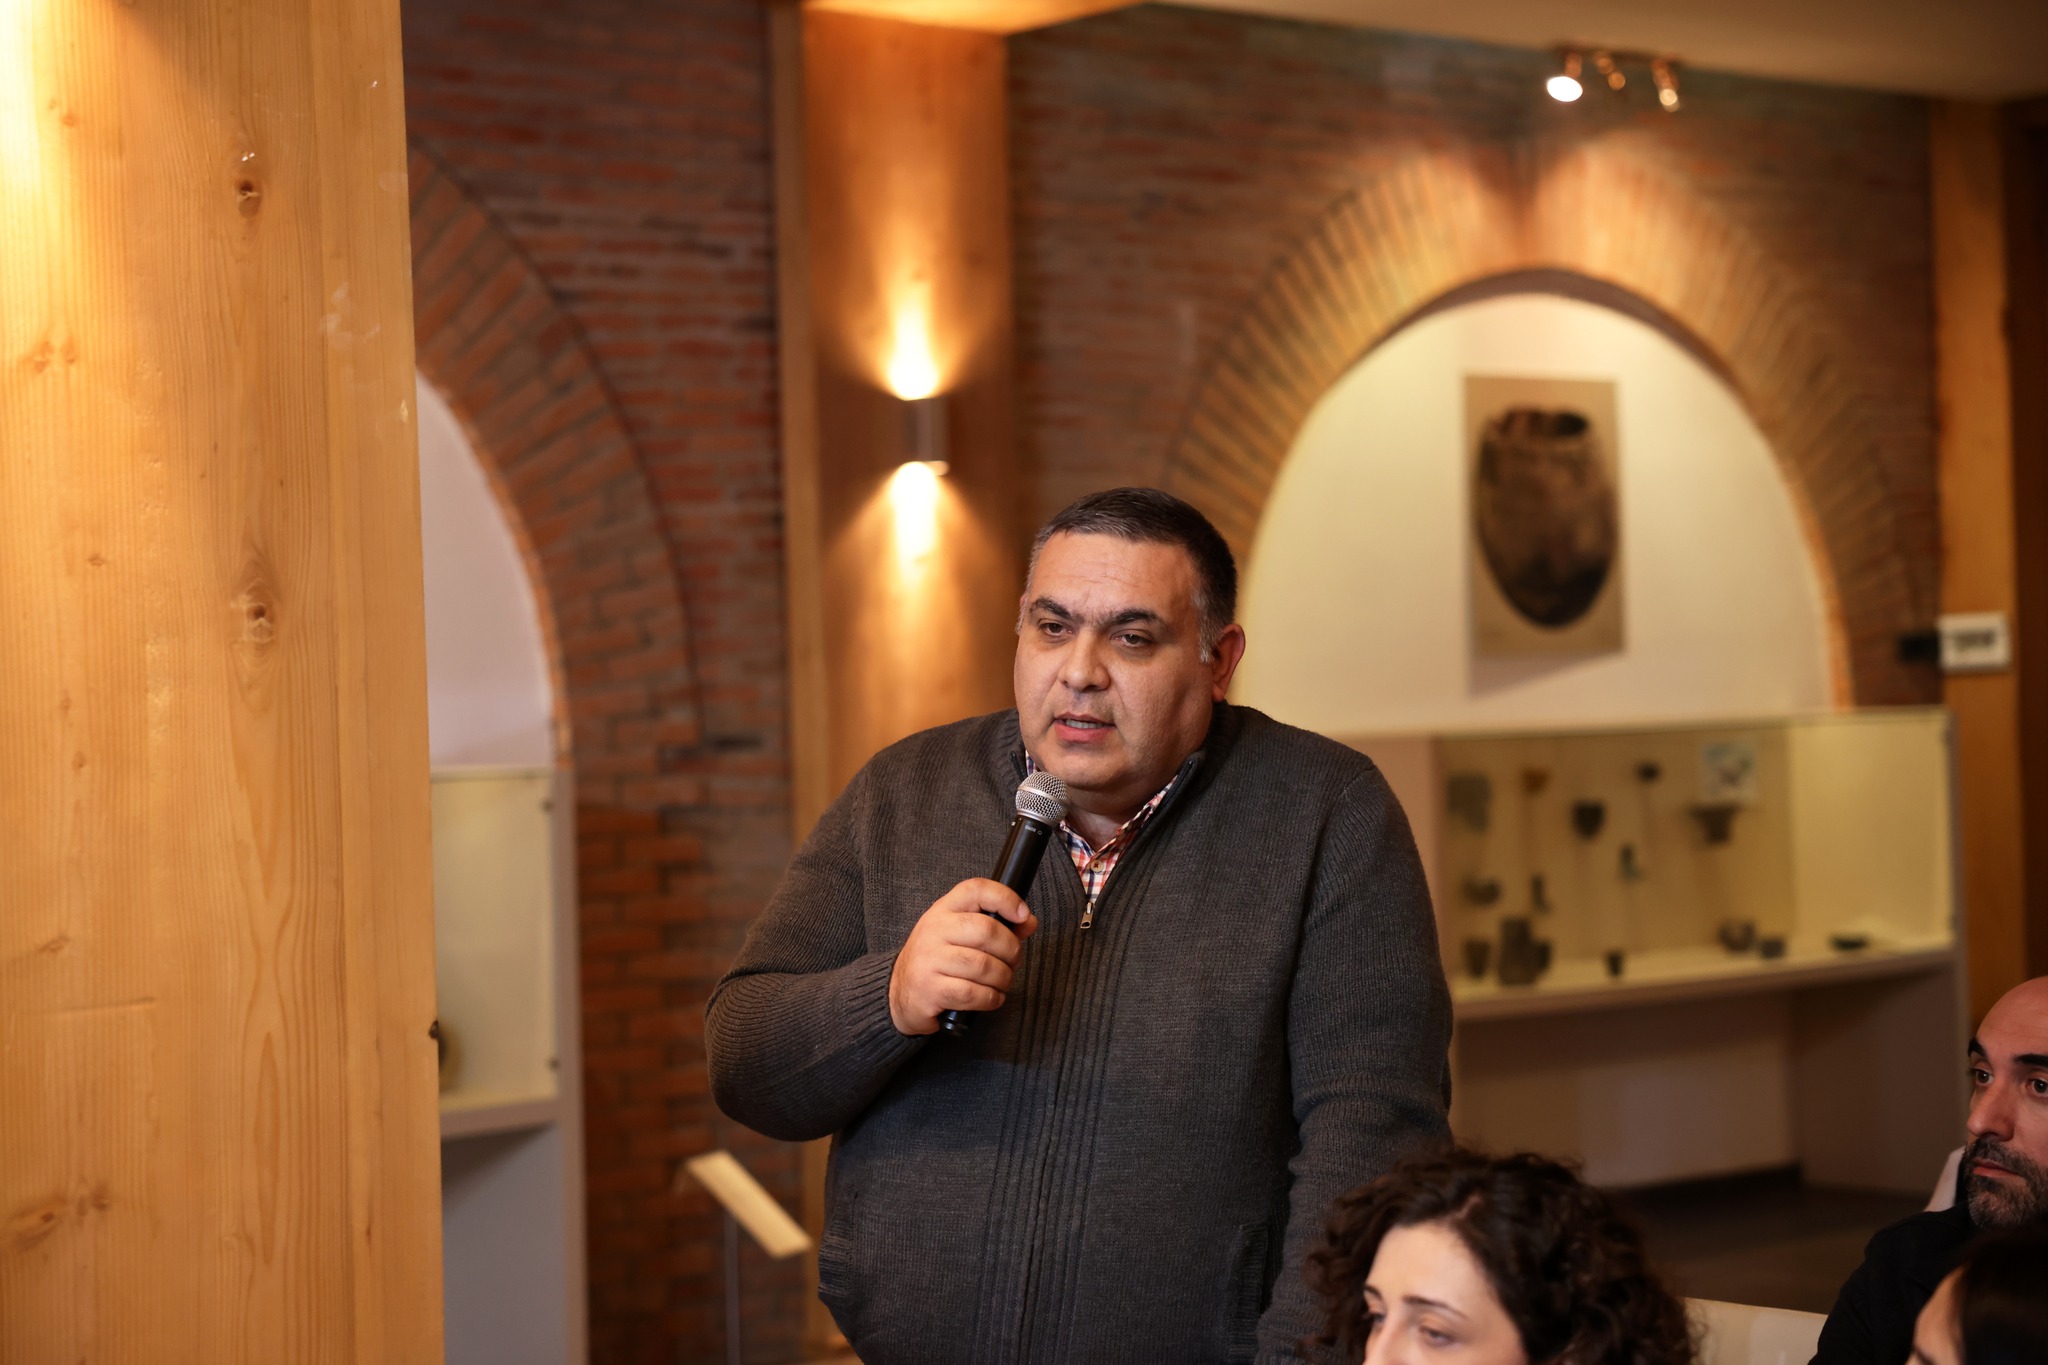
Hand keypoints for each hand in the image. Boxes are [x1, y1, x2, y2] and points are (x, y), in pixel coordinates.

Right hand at [887, 879, 1039, 1034]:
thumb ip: (997, 925)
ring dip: (1003, 978)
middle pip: (987, 930)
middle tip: (1012, 962)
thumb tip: (1028, 921)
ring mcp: (929, 960)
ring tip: (1001, 982)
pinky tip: (991, 997)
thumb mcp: (961, 934)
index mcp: (944, 910)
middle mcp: (934, 930)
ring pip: (983, 966)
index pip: (976, 889)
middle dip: (1011, 950)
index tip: (1021, 915)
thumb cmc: (938, 959)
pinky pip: (973, 993)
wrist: (899, 993)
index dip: (1005, 898)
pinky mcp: (930, 989)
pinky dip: (991, 998)